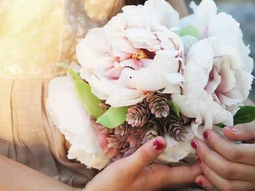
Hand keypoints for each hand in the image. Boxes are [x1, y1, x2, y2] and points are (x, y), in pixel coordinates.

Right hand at [85, 136, 201, 190]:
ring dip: (186, 158)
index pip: (189, 173)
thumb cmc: (112, 185)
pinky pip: (165, 167)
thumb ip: (145, 154)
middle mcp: (160, 180)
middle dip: (199, 160)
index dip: (203, 162)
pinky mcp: (144, 176)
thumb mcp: (128, 167)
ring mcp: (152, 179)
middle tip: (208, 142)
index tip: (212, 146)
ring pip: (176, 170)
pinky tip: (168, 149)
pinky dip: (172, 158)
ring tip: (194, 143)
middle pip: (186, 172)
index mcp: (160, 178)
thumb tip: (163, 140)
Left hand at [191, 123, 254, 189]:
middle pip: (228, 170)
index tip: (206, 133)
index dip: (217, 143)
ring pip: (227, 185)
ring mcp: (253, 184)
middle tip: (197, 143)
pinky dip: (213, 185)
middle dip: (207, 156)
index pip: (235, 154)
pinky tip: (201, 178)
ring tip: (198, 157)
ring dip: (208, 172)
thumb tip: (226, 131)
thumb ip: (246, 129)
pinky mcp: (248, 188)